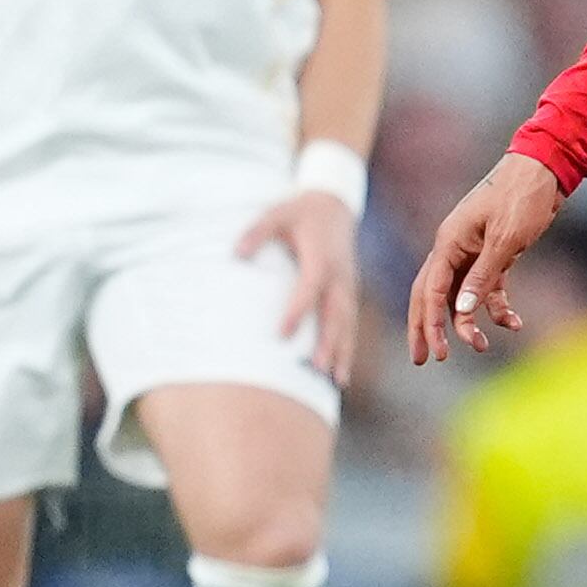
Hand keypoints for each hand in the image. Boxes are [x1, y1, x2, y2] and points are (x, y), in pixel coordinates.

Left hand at [240, 182, 363, 384]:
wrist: (334, 205)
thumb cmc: (300, 212)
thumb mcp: (276, 214)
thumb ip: (256, 232)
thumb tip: (236, 254)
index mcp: (322, 256)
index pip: (310, 287)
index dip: (297, 310)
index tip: (282, 334)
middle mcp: (339, 275)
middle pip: (336, 313)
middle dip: (328, 342)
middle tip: (317, 369)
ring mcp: (347, 285)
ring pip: (347, 323)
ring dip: (342, 351)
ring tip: (337, 381)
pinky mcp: (348, 292)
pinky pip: (350, 323)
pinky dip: (347, 348)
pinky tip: (340, 372)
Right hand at [408, 151, 565, 364]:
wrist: (546, 170)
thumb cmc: (523, 198)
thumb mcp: (506, 240)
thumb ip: (483, 276)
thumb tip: (462, 311)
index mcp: (449, 242)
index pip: (430, 290)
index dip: (429, 324)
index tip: (435, 353)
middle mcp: (455, 248)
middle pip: (433, 295)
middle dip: (429, 328)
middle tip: (425, 359)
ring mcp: (473, 251)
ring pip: (462, 295)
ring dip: (468, 322)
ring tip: (482, 347)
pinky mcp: (495, 254)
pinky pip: (488, 287)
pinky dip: (497, 306)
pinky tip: (514, 323)